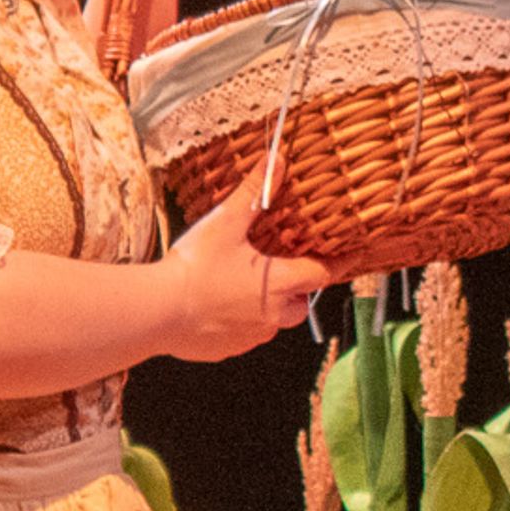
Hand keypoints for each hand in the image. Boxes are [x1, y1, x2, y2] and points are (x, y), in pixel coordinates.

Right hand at [161, 170, 337, 361]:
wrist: (157, 313)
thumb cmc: (194, 267)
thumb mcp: (225, 223)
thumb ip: (254, 193)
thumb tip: (277, 160)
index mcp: (279, 283)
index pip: (323, 273)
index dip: (339, 262)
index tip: (352, 254)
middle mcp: (273, 316)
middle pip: (300, 304)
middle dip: (297, 289)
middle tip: (280, 268)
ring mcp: (250, 336)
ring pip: (273, 322)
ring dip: (268, 306)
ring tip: (243, 285)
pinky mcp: (228, 350)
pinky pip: (245, 335)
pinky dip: (240, 321)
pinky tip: (217, 304)